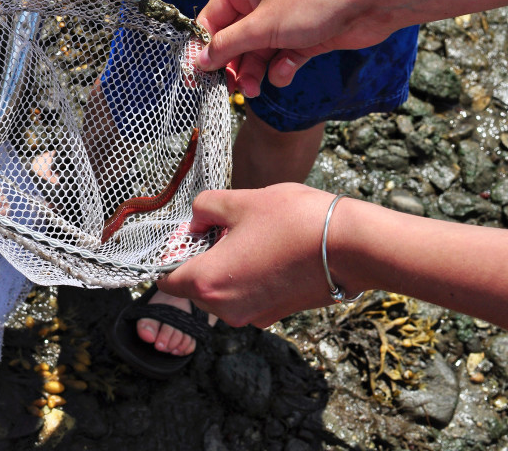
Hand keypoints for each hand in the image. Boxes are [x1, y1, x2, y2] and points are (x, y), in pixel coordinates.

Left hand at [157, 184, 336, 326]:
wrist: (349, 246)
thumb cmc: (292, 221)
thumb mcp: (240, 201)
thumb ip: (205, 208)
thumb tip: (196, 221)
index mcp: (208, 283)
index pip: (167, 278)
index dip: (172, 252)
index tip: (189, 230)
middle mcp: (226, 309)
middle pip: (195, 286)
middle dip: (201, 256)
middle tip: (222, 225)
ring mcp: (254, 315)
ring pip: (222, 291)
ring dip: (226, 265)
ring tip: (250, 234)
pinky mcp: (276, 314)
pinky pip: (247, 296)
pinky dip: (248, 276)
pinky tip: (268, 248)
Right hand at [194, 0, 392, 94]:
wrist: (369, 1)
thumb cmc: (312, 3)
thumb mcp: (262, 26)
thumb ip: (228, 45)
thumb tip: (198, 60)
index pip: (212, 19)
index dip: (203, 47)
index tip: (196, 77)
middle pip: (234, 38)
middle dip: (232, 64)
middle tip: (231, 90)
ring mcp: (283, 17)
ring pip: (257, 50)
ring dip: (254, 71)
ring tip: (255, 90)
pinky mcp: (303, 34)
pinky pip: (282, 55)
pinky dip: (280, 68)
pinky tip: (283, 75)